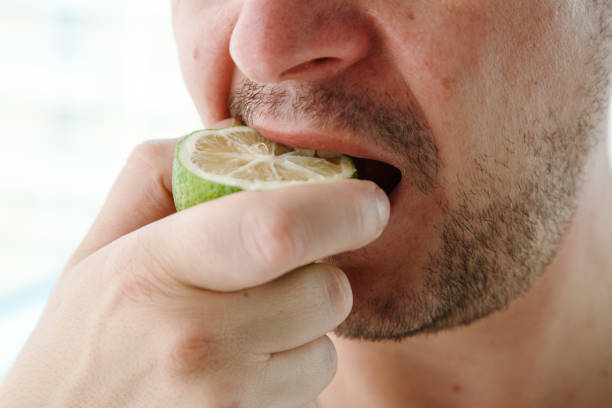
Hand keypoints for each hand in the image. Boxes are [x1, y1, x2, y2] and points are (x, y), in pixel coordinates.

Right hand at [0, 130, 389, 406]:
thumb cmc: (89, 328)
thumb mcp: (105, 240)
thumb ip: (163, 173)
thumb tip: (243, 140)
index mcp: (155, 272)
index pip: (277, 231)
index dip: (341, 210)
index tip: (370, 203)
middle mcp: (196, 343)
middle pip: (327, 292)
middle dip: (320, 276)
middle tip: (279, 275)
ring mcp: (227, 402)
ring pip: (325, 350)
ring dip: (304, 332)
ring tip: (246, 332)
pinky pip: (308, 392)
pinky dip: (289, 373)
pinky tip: (241, 370)